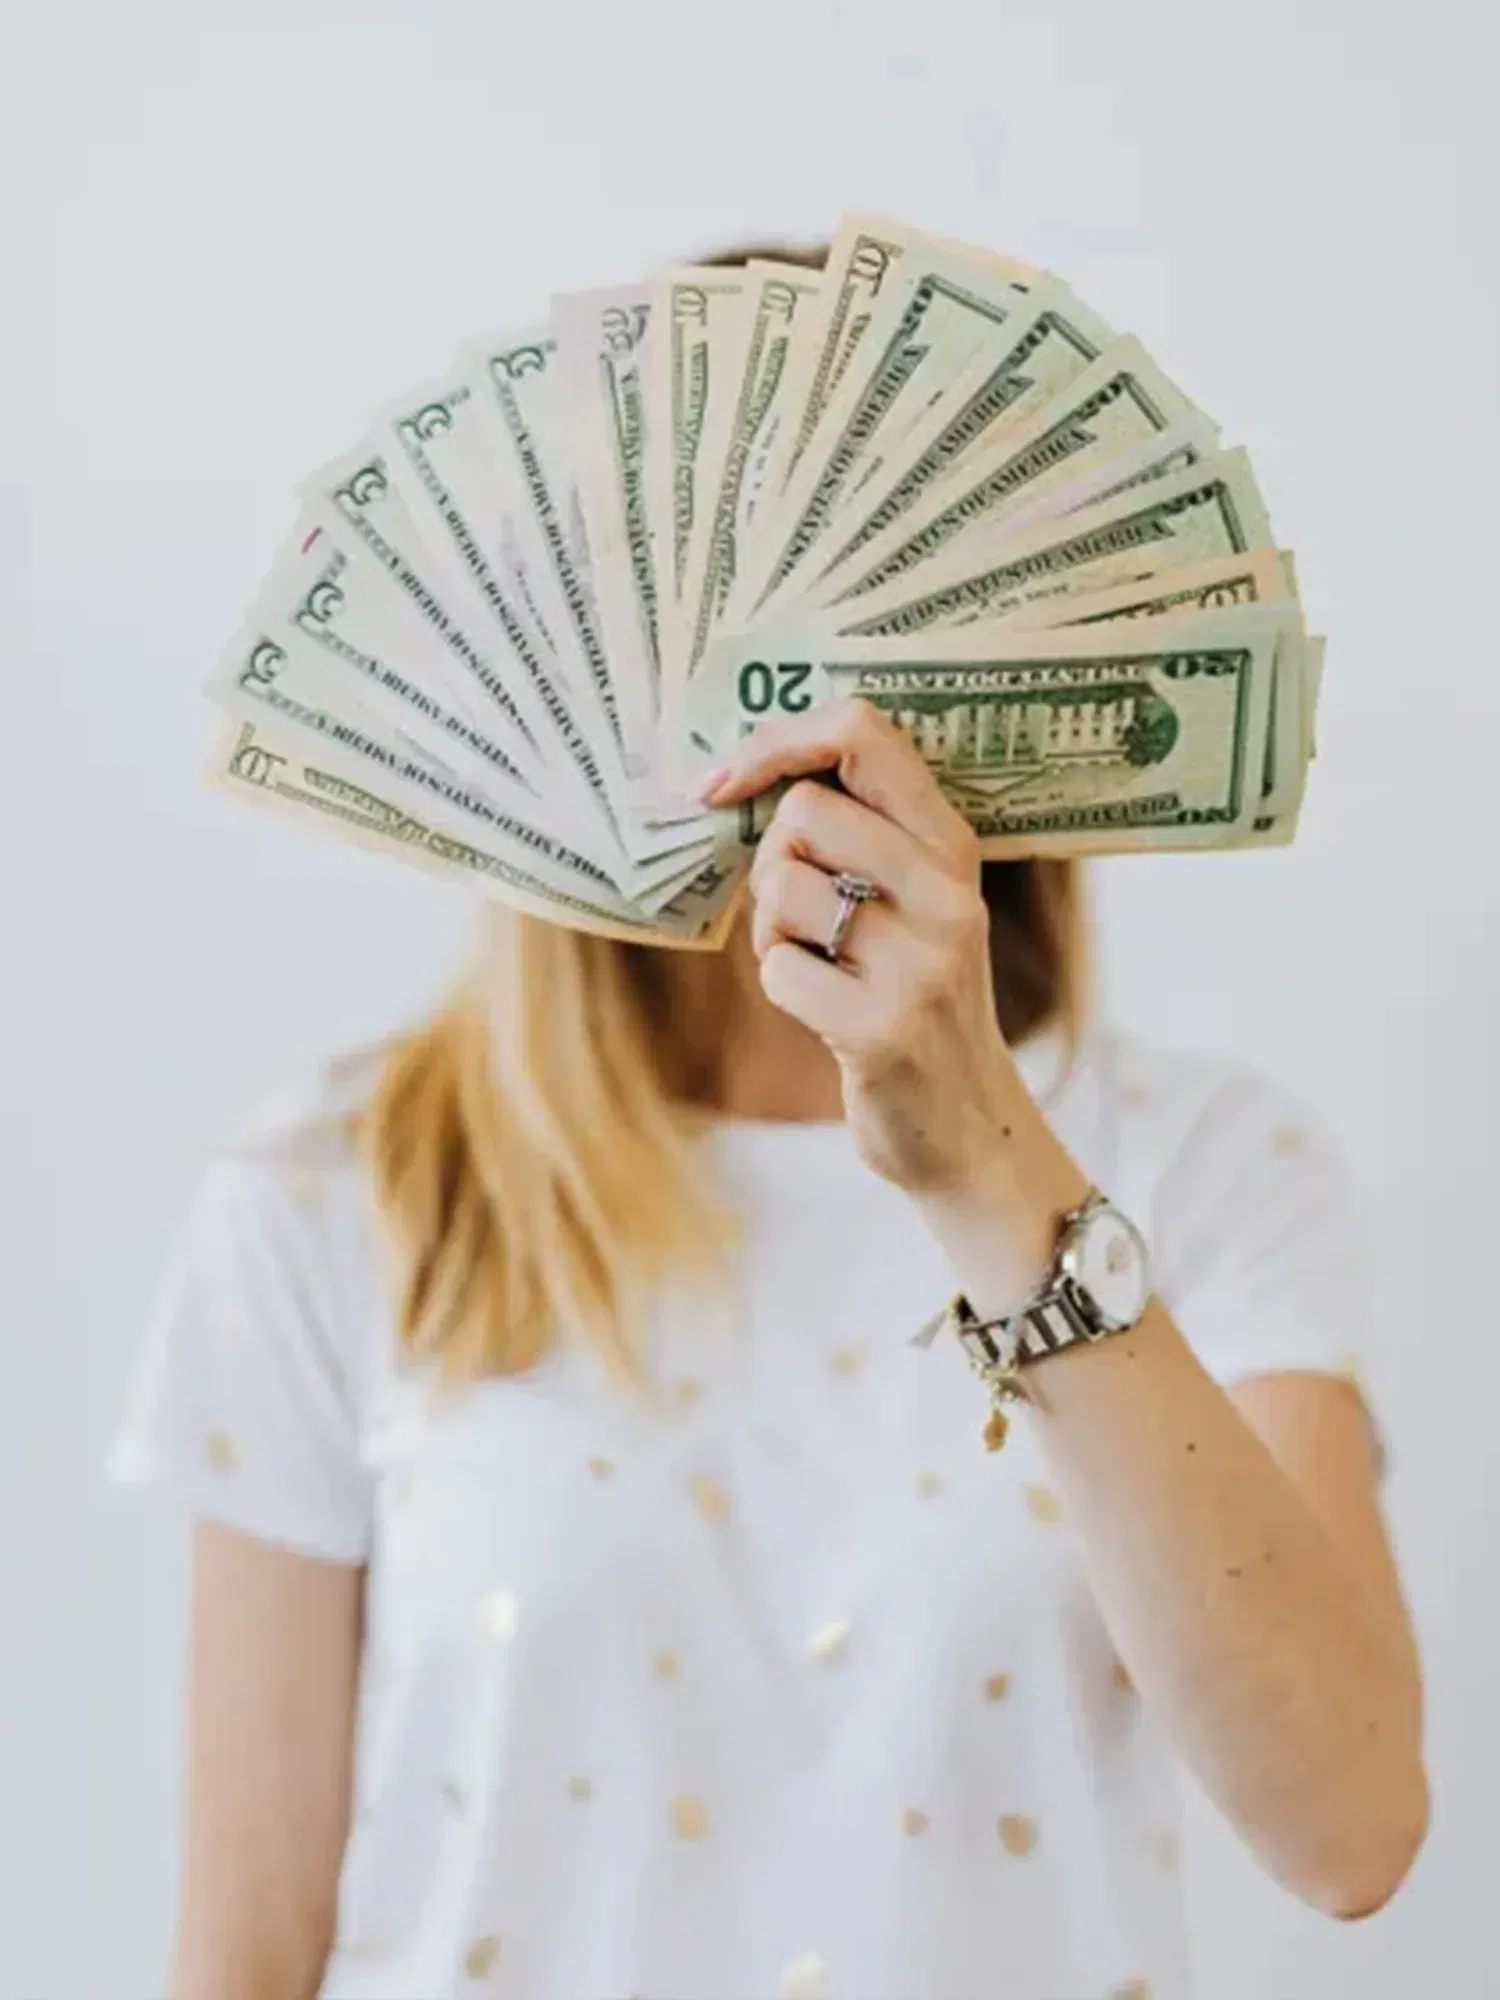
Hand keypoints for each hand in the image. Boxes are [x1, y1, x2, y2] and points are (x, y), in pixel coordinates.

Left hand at [698, 699, 1025, 1195]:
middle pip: (802, 811)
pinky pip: (777, 970)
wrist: (964, 1122)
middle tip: (803, 917)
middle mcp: (947, 892)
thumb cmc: (911, 994)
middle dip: (772, 862)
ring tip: (818, 964)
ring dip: (772, 931)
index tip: (726, 781)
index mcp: (952, 844)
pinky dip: (780, 986)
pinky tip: (824, 1011)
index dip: (776, 740)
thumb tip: (738, 772)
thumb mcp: (915, 899)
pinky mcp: (883, 1028)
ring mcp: (921, 961)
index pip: (863, 732)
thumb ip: (860, 832)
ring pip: (782, 887)